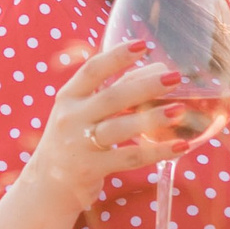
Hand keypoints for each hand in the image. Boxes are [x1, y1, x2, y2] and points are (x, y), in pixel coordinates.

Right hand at [15, 42, 190, 208]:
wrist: (47, 183)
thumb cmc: (74, 138)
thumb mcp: (82, 112)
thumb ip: (113, 91)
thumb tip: (157, 70)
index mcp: (69, 97)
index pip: (92, 70)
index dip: (117, 56)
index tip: (142, 45)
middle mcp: (70, 118)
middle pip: (112, 97)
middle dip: (145, 86)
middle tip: (174, 78)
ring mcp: (79, 144)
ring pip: (120, 128)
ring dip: (152, 118)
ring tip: (180, 111)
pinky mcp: (91, 169)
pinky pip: (130, 157)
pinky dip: (157, 151)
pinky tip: (181, 145)